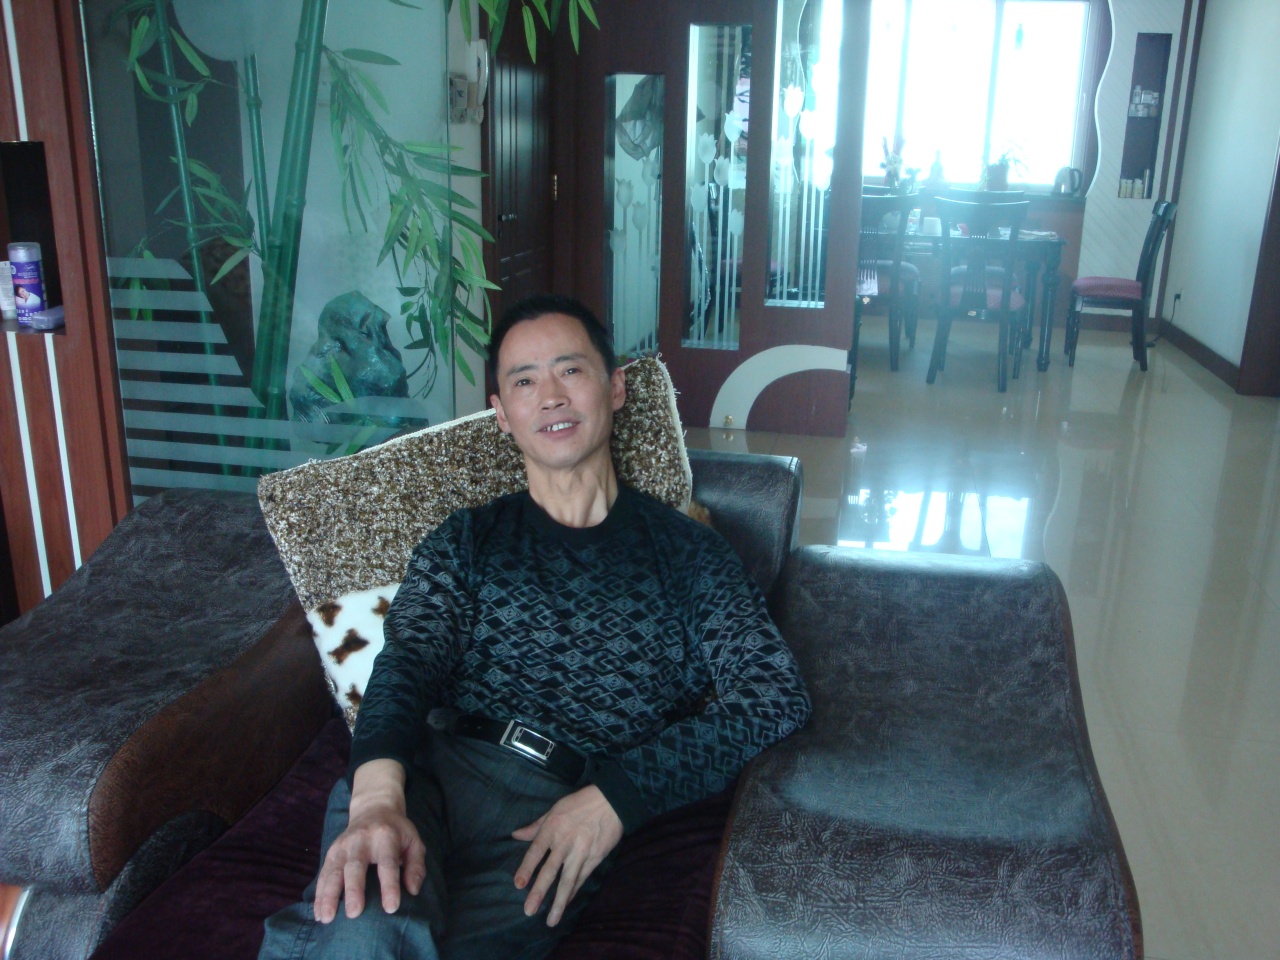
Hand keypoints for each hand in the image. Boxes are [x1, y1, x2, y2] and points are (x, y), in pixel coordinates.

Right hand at [313, 759, 426, 922]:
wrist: (373, 808)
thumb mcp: (414, 842)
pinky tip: (319, 913)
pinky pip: (323, 874)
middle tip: (353, 913)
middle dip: (354, 890)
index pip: (388, 863)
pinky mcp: (331, 852)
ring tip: (327, 918)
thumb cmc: (397, 832)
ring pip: (334, 871)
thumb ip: (416, 866)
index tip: (391, 908)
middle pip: (355, 866)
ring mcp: (343, 845)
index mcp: (386, 836)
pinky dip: (320, 894)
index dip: (390, 885)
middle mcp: (361, 839)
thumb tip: (413, 891)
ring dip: (329, 895)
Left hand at [511, 785, 622, 926]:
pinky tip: (565, 904)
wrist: (612, 801)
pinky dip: (573, 893)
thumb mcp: (555, 809)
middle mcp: (565, 842)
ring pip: (568, 880)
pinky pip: (582, 879)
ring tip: (551, 920)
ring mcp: (581, 852)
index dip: (527, 868)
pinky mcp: (595, 858)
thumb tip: (515, 835)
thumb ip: (536, 826)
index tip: (518, 885)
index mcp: (553, 828)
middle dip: (539, 891)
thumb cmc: (580, 803)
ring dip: (559, 902)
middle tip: (529, 910)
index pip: (536, 851)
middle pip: (551, 870)